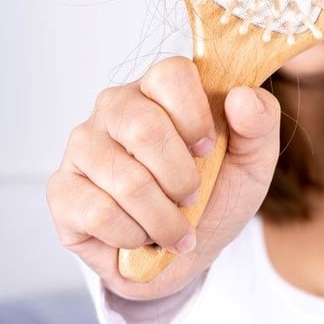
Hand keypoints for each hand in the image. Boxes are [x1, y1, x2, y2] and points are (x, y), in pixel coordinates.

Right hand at [46, 56, 280, 299]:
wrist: (190, 249)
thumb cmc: (220, 191)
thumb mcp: (254, 159)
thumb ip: (260, 121)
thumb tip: (241, 97)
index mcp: (162, 88)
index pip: (170, 74)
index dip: (195, 116)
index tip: (209, 148)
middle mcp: (117, 107)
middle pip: (143, 127)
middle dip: (181, 176)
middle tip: (193, 195)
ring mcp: (84, 146)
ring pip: (124, 179)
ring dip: (163, 217)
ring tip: (175, 227)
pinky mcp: (63, 190)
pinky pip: (98, 212)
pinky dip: (134, 234)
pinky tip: (142, 236)